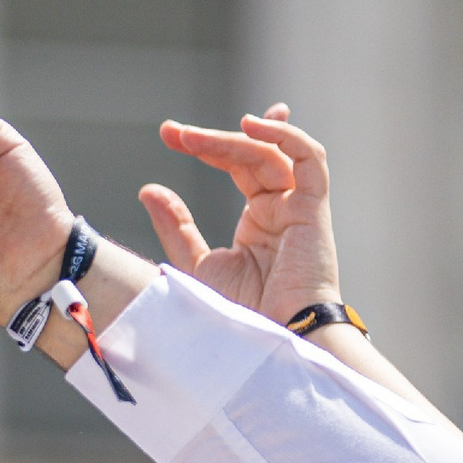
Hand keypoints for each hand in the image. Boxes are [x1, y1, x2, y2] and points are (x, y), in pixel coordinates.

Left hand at [139, 104, 340, 326]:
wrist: (271, 338)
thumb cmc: (241, 313)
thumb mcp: (196, 265)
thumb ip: (176, 227)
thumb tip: (148, 189)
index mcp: (258, 219)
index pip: (237, 166)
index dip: (207, 146)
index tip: (169, 135)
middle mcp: (280, 207)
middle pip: (250, 155)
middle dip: (211, 140)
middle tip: (172, 133)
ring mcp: (299, 206)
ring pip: (272, 153)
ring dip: (233, 139)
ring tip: (192, 137)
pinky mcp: (314, 208)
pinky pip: (310, 159)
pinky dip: (286, 136)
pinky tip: (252, 124)